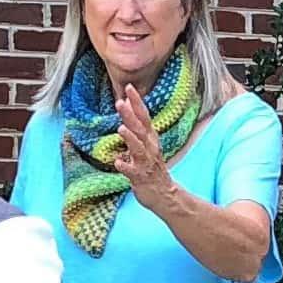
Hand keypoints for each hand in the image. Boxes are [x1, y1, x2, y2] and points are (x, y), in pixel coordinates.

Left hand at [111, 88, 177, 208]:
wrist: (164, 194)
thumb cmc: (151, 168)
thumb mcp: (145, 144)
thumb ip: (135, 127)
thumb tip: (124, 106)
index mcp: (150, 139)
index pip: (144, 117)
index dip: (137, 102)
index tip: (129, 88)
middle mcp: (149, 148)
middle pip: (140, 129)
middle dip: (131, 115)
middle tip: (120, 102)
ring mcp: (145, 163)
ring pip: (138, 148)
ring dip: (130, 138)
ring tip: (121, 128)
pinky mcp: (140, 178)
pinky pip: (132, 172)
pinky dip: (125, 166)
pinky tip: (118, 162)